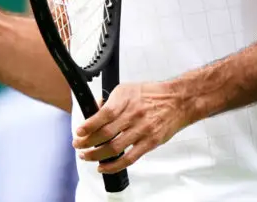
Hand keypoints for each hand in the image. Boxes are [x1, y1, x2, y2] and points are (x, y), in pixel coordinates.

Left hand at [73, 82, 193, 173]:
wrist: (178, 101)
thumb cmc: (153, 94)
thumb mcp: (128, 89)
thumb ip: (111, 101)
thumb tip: (95, 112)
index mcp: (125, 99)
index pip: (102, 115)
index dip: (87, 126)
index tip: (78, 133)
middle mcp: (133, 115)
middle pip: (105, 134)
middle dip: (87, 142)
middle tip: (78, 146)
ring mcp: (142, 130)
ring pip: (114, 148)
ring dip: (97, 155)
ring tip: (87, 156)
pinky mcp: (150, 143)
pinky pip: (129, 158)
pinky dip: (114, 165)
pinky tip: (104, 167)